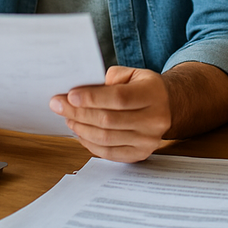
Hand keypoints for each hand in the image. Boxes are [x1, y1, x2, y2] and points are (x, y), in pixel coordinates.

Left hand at [50, 66, 170, 162]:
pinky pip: (109, 153)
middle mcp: (154, 119)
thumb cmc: (146, 88)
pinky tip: (80, 132)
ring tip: (68, 117)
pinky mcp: (140, 154)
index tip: (70, 95)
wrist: (169, 107)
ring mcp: (148, 140)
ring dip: (81, 128)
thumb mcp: (134, 73)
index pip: (118, 98)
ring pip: (106, 138)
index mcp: (153, 94)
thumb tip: (84, 91)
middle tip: (58, 105)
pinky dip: (90, 144)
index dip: (92, 98)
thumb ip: (111, 78)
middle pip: (108, 120)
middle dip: (79, 112)